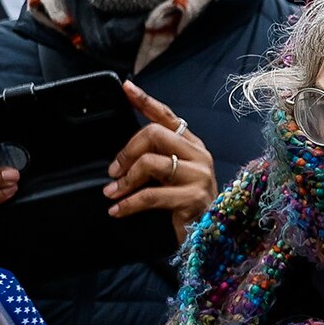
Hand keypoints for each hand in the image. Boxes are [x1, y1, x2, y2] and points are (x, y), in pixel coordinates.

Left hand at [104, 80, 215, 238]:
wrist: (210, 237)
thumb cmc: (186, 204)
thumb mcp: (171, 176)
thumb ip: (156, 159)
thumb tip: (122, 156)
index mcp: (193, 145)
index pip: (168, 116)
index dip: (145, 101)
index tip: (125, 87)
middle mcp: (199, 155)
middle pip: (155, 134)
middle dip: (127, 152)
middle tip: (113, 171)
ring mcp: (199, 175)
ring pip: (151, 162)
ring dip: (125, 180)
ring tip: (113, 193)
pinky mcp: (194, 197)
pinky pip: (151, 195)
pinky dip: (128, 204)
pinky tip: (117, 210)